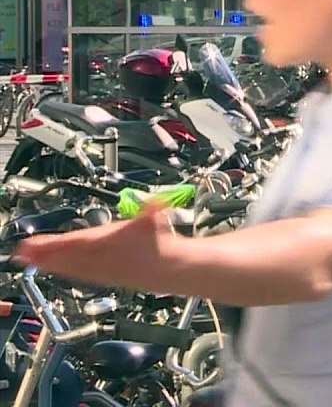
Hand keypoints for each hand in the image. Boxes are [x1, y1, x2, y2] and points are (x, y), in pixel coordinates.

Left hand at [15, 202, 176, 289]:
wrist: (165, 268)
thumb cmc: (156, 243)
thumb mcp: (153, 221)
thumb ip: (152, 209)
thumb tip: (158, 202)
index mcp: (108, 242)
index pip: (74, 242)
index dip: (52, 244)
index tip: (34, 244)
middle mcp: (100, 258)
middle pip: (66, 255)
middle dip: (43, 254)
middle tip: (21, 252)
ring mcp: (98, 268)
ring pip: (67, 265)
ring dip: (46, 263)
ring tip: (28, 260)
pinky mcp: (99, 275)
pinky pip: (75, 273)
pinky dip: (60, 270)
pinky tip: (49, 268)